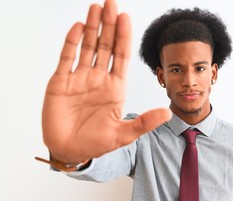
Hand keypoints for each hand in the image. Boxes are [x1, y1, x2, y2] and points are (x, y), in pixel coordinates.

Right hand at [42, 0, 171, 163]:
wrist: (70, 151)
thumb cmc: (96, 144)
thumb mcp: (124, 134)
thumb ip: (144, 122)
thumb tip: (168, 113)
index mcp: (115, 87)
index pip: (121, 56)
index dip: (124, 37)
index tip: (126, 18)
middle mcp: (98, 79)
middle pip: (105, 46)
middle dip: (109, 25)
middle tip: (111, 3)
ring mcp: (79, 78)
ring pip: (87, 47)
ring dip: (92, 28)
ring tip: (97, 8)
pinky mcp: (61, 82)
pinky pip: (66, 57)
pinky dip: (72, 42)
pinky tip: (79, 27)